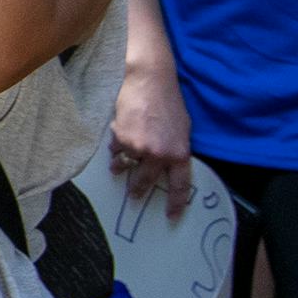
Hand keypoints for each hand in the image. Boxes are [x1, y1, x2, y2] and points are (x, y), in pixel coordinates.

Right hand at [109, 63, 194, 219]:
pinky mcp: (120, 139)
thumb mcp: (182, 129)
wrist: (149, 81)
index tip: (171, 216)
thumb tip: (168, 164)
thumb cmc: (168, 102)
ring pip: (124, 165)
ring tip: (118, 163)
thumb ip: (175, 149)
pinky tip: (118, 135)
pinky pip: (115, 150)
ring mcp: (138, 148)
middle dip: (136, 190)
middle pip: (144, 182)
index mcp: (179, 153)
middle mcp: (159, 155)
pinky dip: (115, 146)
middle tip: (133, 195)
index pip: (180, 186)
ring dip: (120, 165)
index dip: (175, 204)